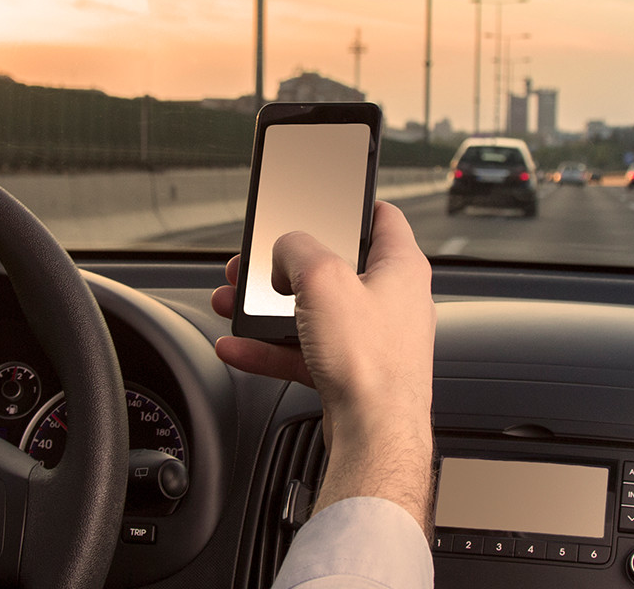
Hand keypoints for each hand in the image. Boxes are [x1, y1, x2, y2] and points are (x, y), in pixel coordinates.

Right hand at [210, 201, 436, 525]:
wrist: (373, 435)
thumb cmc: (370, 361)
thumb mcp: (322, 279)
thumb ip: (296, 249)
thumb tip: (284, 250)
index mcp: (400, 266)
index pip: (381, 216)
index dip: (350, 202)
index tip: (323, 198)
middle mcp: (391, 300)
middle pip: (332, 267)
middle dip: (284, 266)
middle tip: (254, 265)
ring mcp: (372, 339)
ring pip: (312, 312)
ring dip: (268, 308)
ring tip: (233, 303)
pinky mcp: (352, 373)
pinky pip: (304, 351)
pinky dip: (270, 348)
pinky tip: (239, 348)